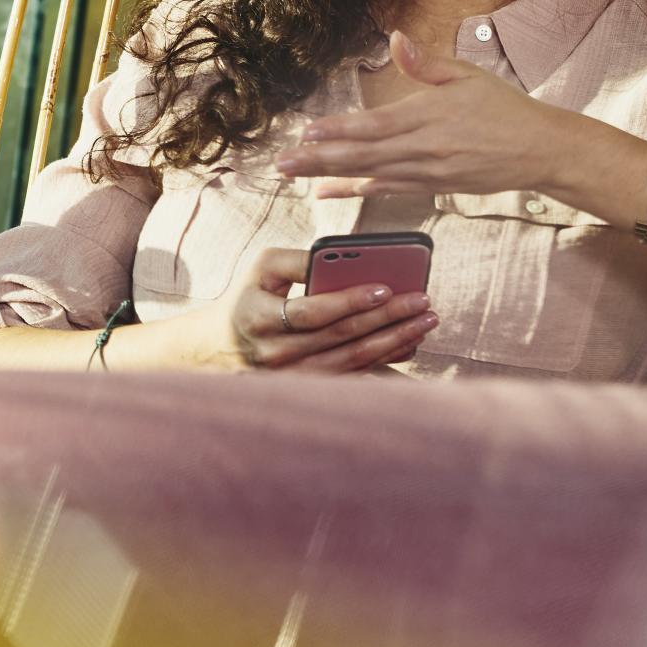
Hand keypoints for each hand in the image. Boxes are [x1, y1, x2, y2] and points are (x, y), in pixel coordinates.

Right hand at [147, 244, 434, 371]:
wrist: (220, 347)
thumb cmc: (250, 296)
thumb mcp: (262, 268)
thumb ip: (299, 260)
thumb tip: (342, 258)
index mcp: (260, 318)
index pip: (311, 312)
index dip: (349, 301)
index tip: (385, 288)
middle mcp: (276, 354)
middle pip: (341, 337)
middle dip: (387, 318)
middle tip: (423, 302)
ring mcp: (293, 377)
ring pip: (353, 360)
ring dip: (395, 341)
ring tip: (426, 321)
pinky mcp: (309, 388)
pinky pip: (355, 375)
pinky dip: (386, 360)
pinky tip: (410, 343)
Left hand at [273, 30, 588, 199]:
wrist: (539, 149)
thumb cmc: (504, 108)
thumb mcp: (467, 75)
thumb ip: (426, 63)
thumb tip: (396, 38)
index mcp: (429, 115)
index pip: (375, 125)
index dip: (338, 130)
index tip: (306, 131)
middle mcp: (424, 148)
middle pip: (363, 155)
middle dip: (319, 159)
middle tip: (282, 164)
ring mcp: (427, 172)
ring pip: (370, 176)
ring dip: (330, 176)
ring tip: (295, 177)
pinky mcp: (432, 187)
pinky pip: (387, 191)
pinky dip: (357, 192)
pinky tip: (329, 193)